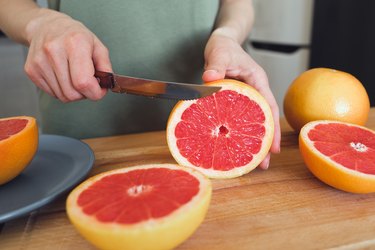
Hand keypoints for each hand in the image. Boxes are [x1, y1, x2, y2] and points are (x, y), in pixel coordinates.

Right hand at [24, 9, 111, 101]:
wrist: (47, 27)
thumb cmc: (75, 37)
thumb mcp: (97, 46)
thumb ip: (106, 67)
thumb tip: (107, 85)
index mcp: (74, 44)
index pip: (83, 82)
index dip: (95, 93)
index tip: (100, 90)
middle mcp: (54, 51)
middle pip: (72, 93)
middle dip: (84, 94)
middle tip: (87, 82)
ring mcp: (40, 62)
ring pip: (62, 96)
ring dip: (73, 93)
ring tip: (75, 77)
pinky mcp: (31, 70)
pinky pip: (52, 93)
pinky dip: (61, 90)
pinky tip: (64, 76)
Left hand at [202, 32, 280, 168]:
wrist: (221, 42)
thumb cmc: (223, 46)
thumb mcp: (219, 53)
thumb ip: (215, 65)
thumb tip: (209, 78)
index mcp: (257, 80)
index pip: (268, 106)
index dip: (273, 128)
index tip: (274, 148)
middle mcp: (254, 91)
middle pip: (263, 120)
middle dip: (265, 143)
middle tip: (263, 166)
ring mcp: (245, 97)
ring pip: (251, 121)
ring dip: (251, 141)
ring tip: (250, 164)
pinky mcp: (234, 101)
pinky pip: (237, 118)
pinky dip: (236, 131)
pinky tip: (231, 146)